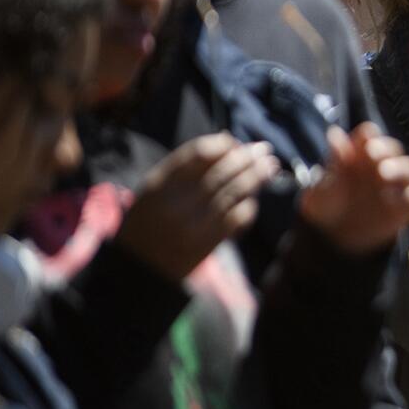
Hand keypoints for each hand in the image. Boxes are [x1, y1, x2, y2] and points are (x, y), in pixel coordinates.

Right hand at [115, 135, 277, 281]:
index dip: (223, 144)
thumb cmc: (148, 222)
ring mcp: (192, 223)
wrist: (139, 267)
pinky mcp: (207, 242)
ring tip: (269, 167)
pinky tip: (252, 201)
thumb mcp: (153, 190)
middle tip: (265, 150)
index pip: (198, 153)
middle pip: (221, 171)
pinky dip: (248, 206)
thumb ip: (183, 169)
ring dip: (256, 177)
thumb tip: (226, 142)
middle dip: (248, 158)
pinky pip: (236, 217)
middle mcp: (176, 201)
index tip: (235, 142)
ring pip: (234, 192)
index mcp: (159, 183)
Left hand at [300, 125, 408, 255]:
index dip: (368, 136)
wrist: (334, 240)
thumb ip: (334, 163)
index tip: (364, 142)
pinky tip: (398, 199)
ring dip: (400, 168)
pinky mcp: (405, 206)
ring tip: (385, 174)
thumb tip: (335, 135)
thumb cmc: (328, 206)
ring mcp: (394, 185)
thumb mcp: (324, 186)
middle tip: (374, 154)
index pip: (368, 137)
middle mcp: (380, 166)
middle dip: (387, 149)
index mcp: (359, 155)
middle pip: (393, 148)